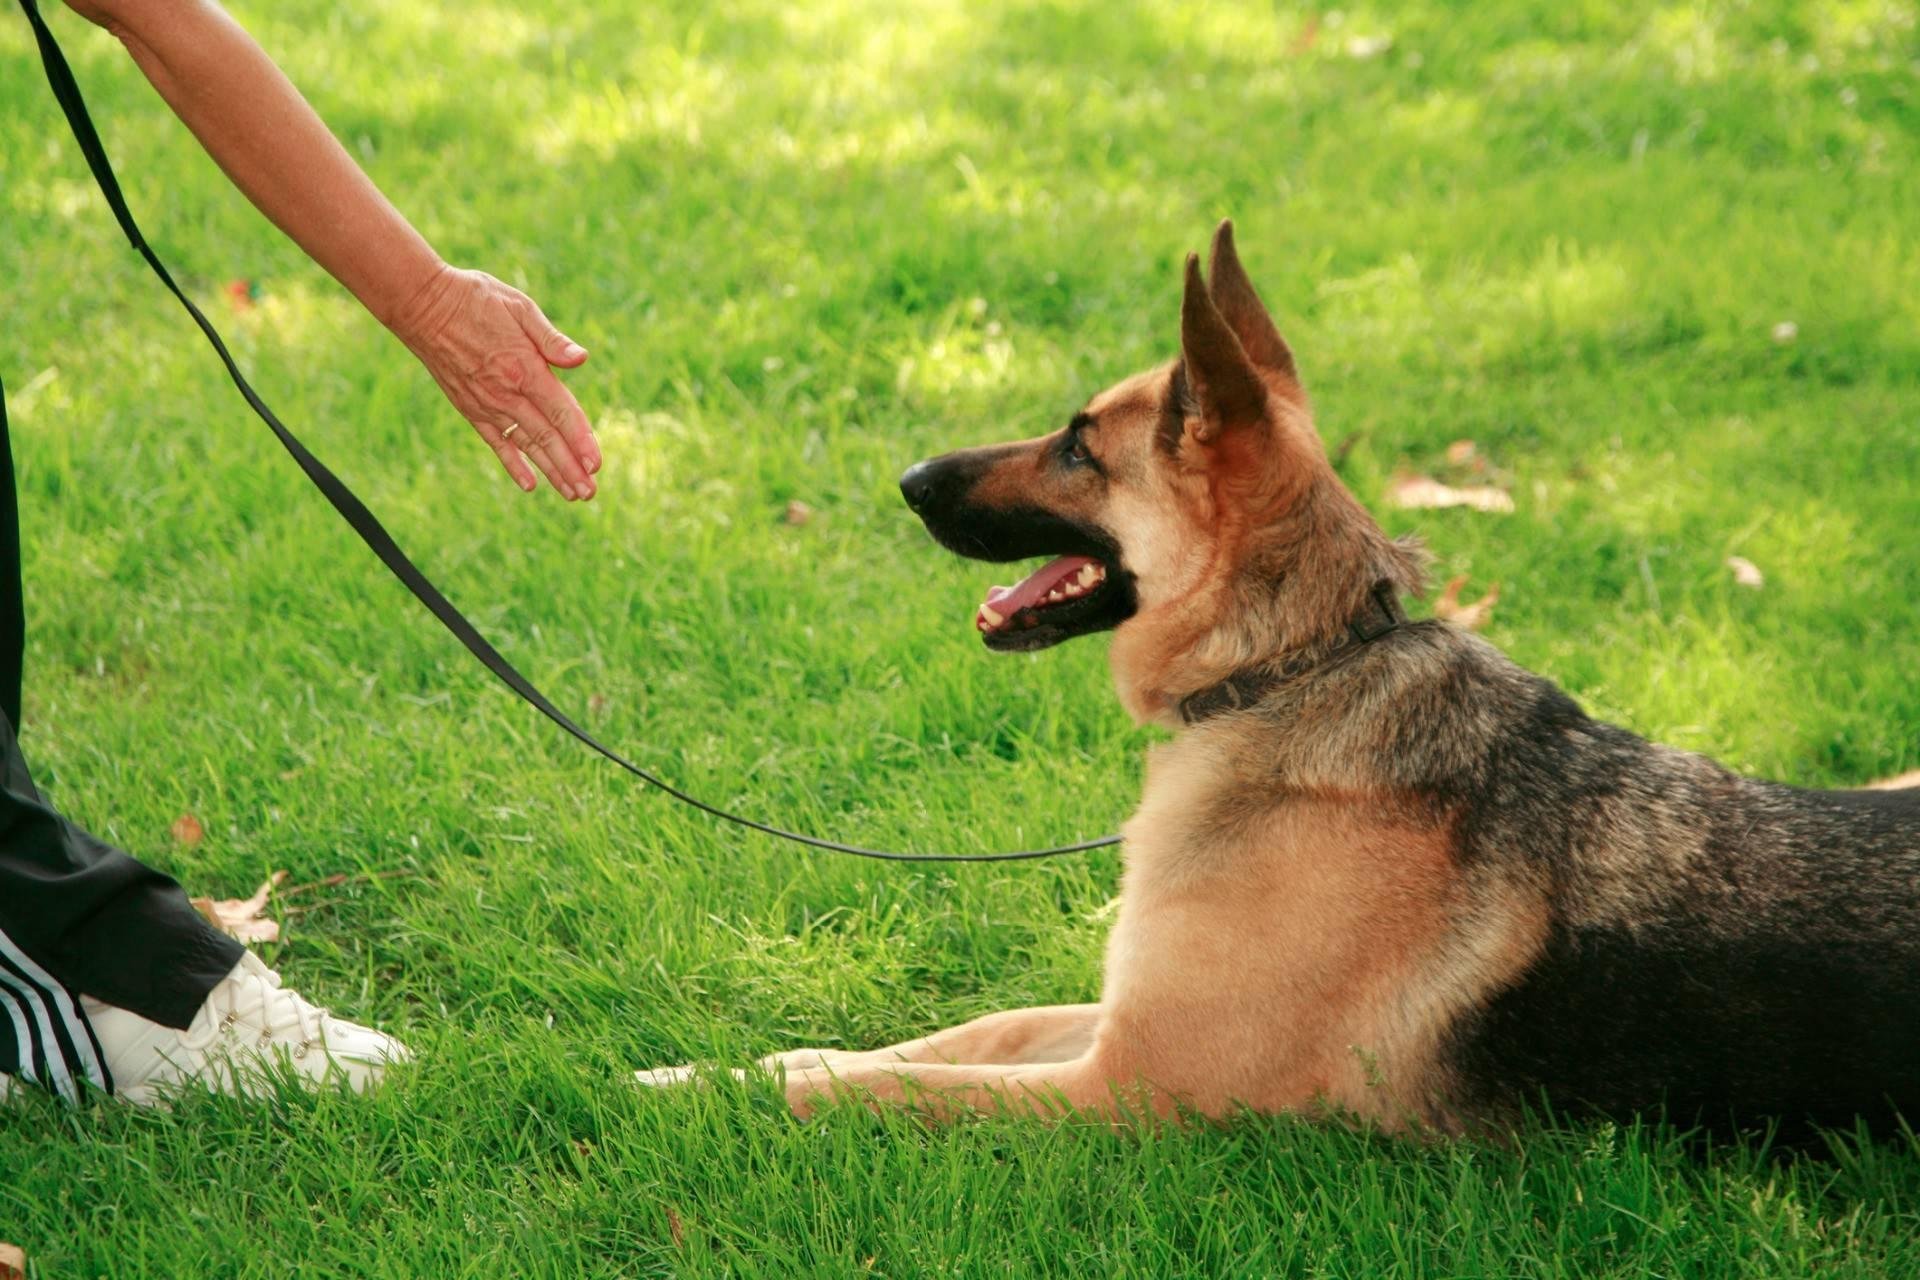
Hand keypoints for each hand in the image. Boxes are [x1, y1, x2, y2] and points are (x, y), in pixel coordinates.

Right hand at [389, 266, 600, 498]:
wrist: (422, 304)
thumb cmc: (476, 298)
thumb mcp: (520, 307)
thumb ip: (551, 339)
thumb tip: (581, 359)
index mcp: (524, 368)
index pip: (560, 411)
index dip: (580, 439)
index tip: (597, 464)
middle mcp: (506, 393)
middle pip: (546, 437)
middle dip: (571, 466)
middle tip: (590, 492)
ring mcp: (486, 404)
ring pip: (525, 445)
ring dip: (551, 471)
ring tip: (573, 493)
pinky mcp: (470, 408)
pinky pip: (495, 442)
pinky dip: (513, 464)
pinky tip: (530, 484)